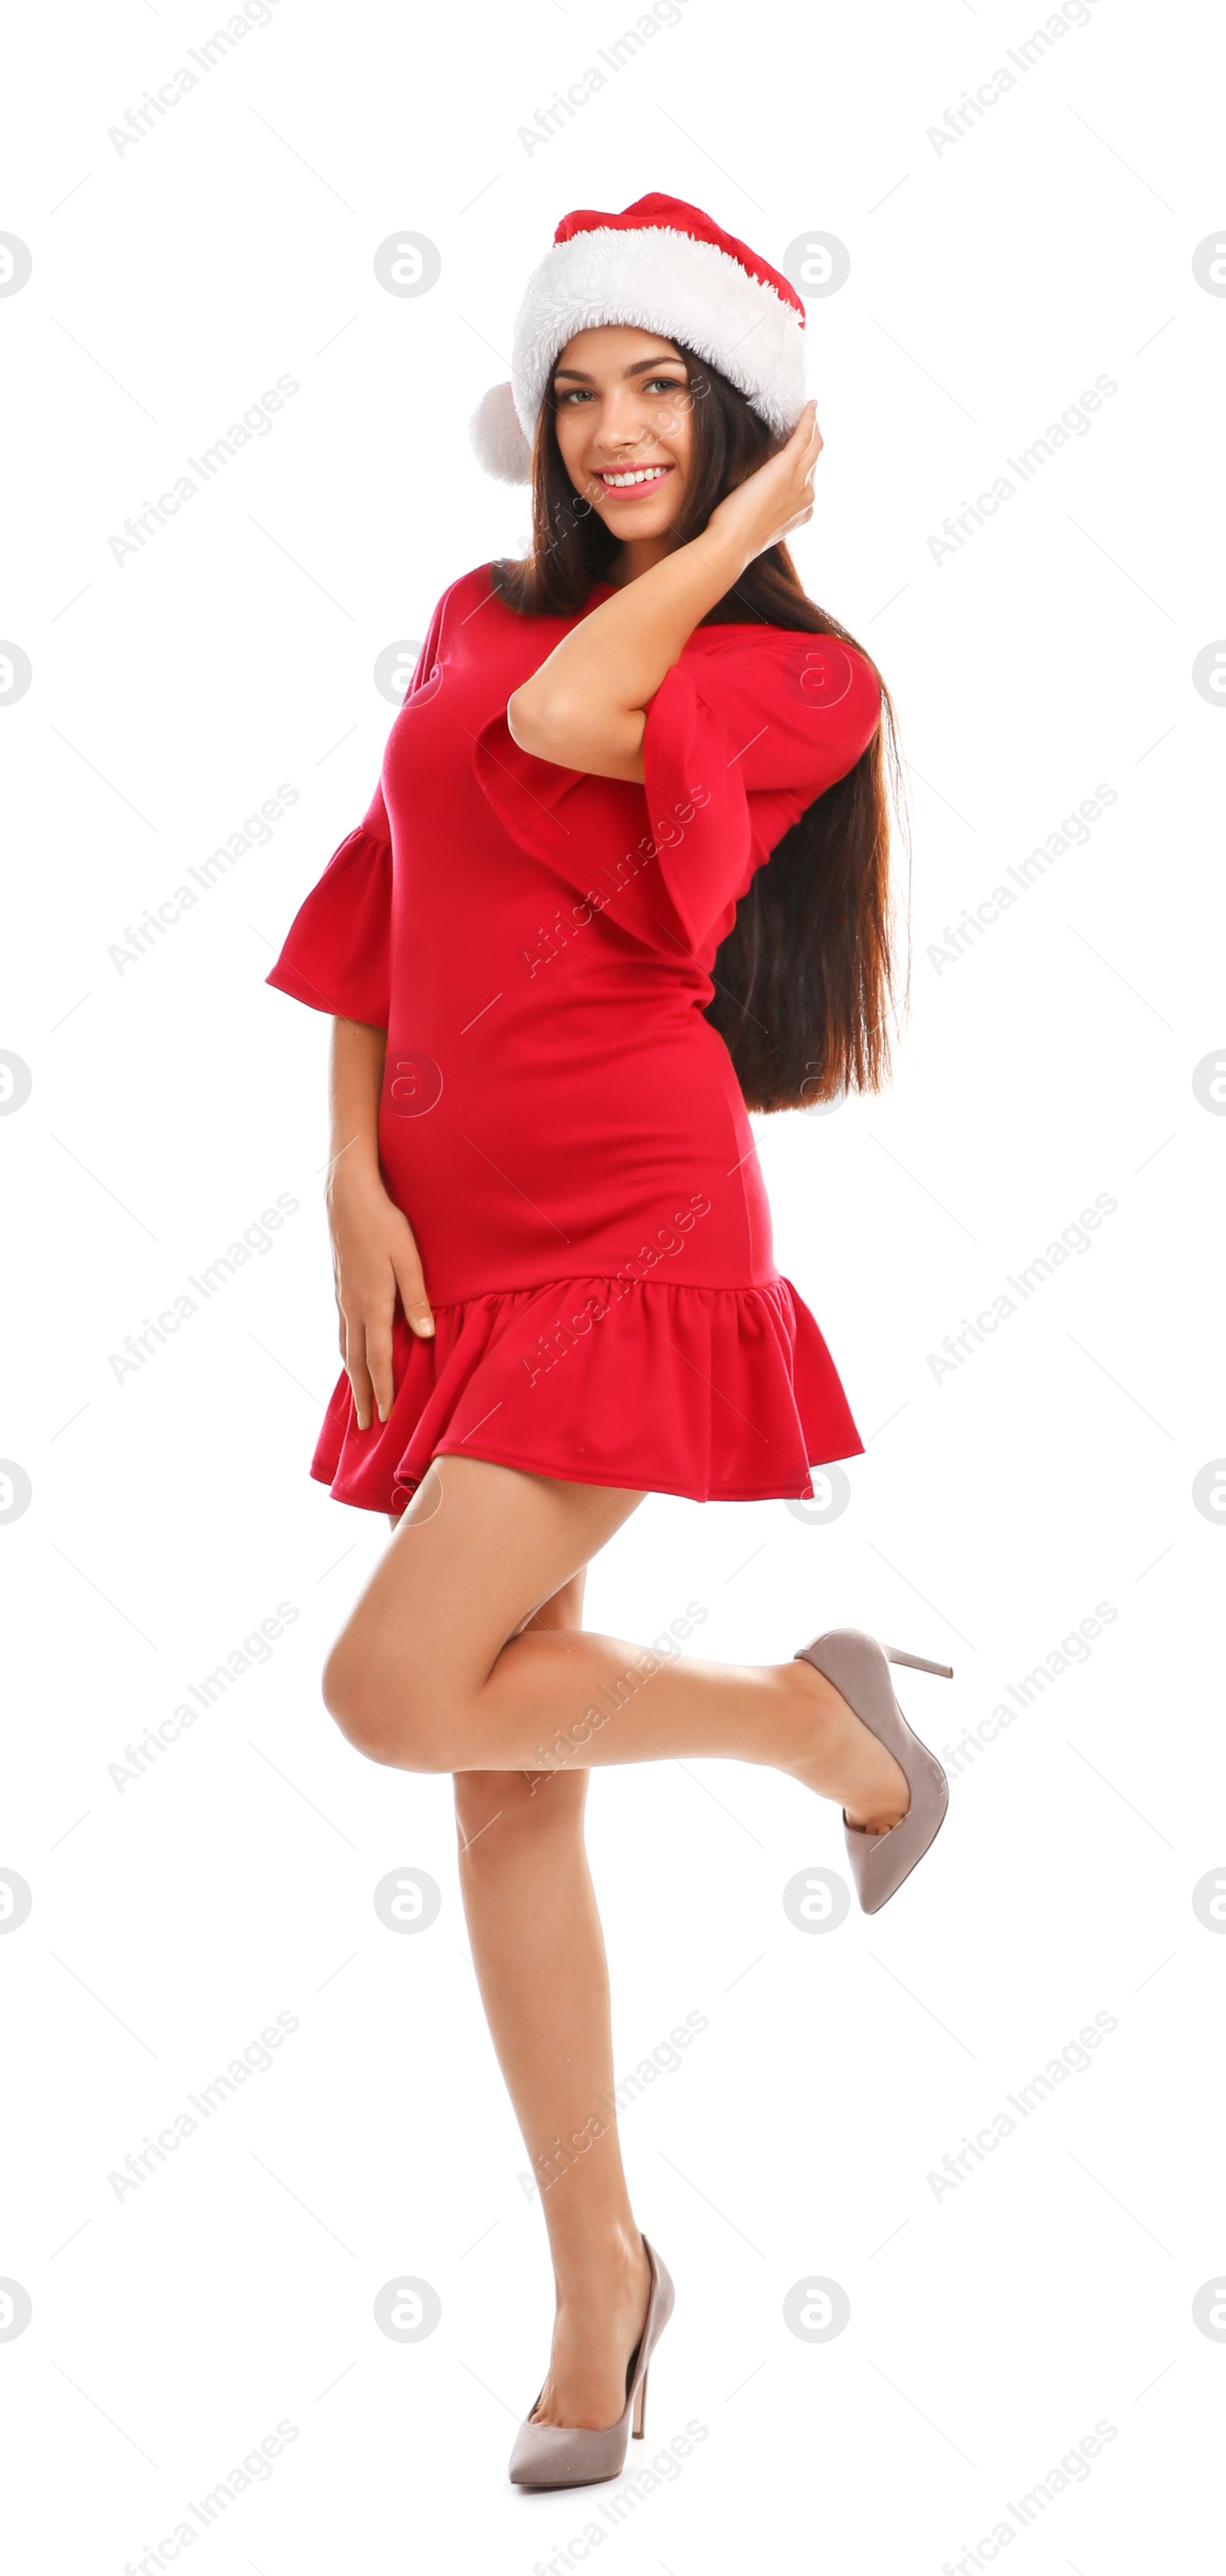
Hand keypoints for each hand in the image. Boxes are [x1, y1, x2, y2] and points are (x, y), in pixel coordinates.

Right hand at [326, 1168, 433, 1429]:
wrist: (347, 1198)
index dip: (384, 1390)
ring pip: (345, 1349)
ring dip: (352, 1378)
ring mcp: (342, 1299)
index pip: (378, 1359)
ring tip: (357, 1401)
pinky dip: (346, 1354)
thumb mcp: (409, 1258)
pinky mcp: (340, 1290)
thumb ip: (417, 1298)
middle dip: (363, 1396)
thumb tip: (425, 1335)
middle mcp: (352, 1308)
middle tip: (365, 1426)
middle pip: (356, 1362)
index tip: (386, 1417)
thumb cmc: (385, 1223)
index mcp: (372, 1304)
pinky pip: (341, 1332)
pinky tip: (350, 1357)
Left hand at [704, 399, 822, 566]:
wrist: (731, 545)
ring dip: (813, 426)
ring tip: (810, 411)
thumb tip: (753, 488)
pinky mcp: (787, 469)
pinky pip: (803, 437)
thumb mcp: (756, 518)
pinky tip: (810, 405)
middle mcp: (807, 497)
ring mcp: (800, 483)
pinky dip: (808, 419)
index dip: (807, 459)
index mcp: (802, 511)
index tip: (802, 444)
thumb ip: (763, 502)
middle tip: (810, 420)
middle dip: (815, 439)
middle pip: (816, 459)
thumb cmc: (734, 536)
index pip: (809, 478)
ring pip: (813, 446)